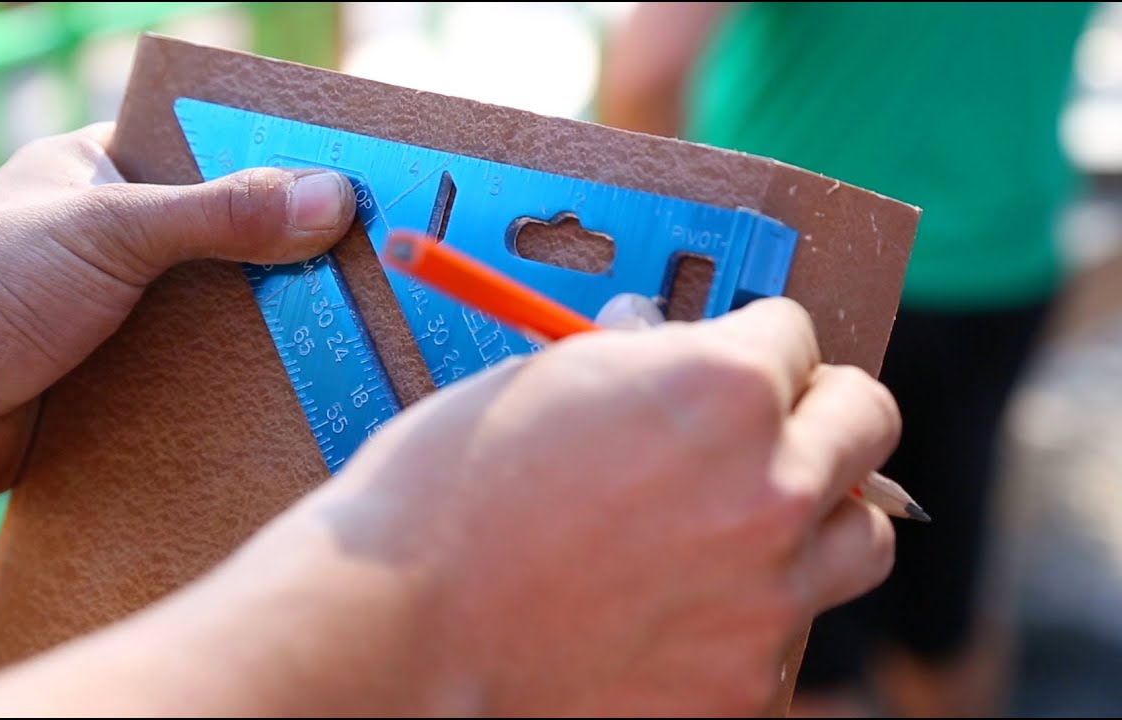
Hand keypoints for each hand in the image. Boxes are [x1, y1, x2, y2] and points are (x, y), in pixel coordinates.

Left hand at [0, 123, 354, 510]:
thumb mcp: (112, 233)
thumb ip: (221, 215)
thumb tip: (333, 198)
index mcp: (104, 174)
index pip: (210, 154)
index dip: (278, 168)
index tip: (351, 189)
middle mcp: (114, 242)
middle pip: (224, 244)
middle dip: (285, 264)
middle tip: (364, 279)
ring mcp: (115, 314)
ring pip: (214, 317)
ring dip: (262, 336)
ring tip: (343, 345)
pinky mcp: (114, 382)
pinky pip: (190, 380)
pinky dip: (229, 391)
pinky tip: (287, 402)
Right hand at [169, 297, 898, 715]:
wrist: (397, 633)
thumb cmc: (442, 499)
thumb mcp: (538, 383)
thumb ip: (632, 361)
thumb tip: (660, 341)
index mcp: (723, 388)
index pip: (798, 333)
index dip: (756, 341)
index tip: (734, 358)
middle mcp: (771, 489)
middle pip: (866, 421)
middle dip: (820, 410)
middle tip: (770, 425)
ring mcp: (769, 600)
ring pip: (859, 538)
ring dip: (818, 515)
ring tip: (745, 524)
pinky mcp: (745, 686)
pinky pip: (790, 633)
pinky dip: (755, 611)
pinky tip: (683, 608)